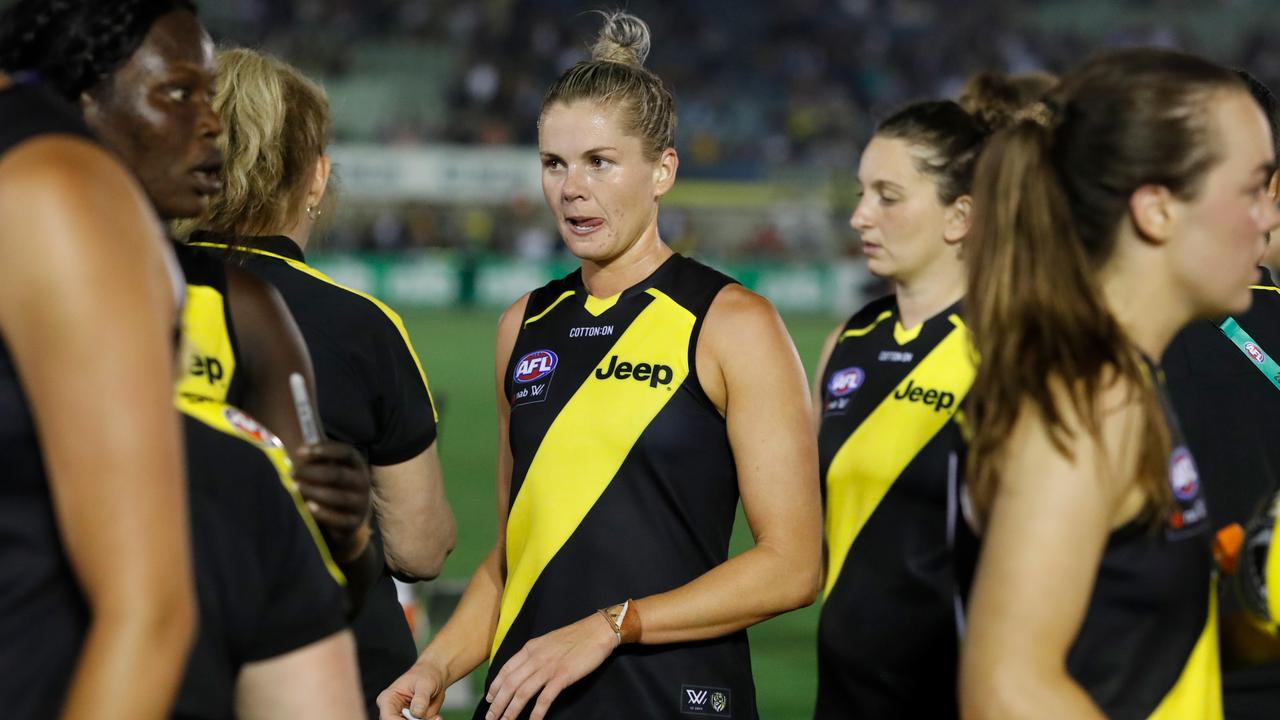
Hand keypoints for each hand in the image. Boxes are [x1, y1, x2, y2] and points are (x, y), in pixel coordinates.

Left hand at [293, 441, 371, 561]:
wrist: (351, 516)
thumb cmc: (336, 486)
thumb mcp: (333, 469)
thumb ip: (320, 459)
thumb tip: (300, 447)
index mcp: (357, 464)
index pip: (345, 452)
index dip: (324, 450)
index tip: (300, 451)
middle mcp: (362, 481)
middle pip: (337, 474)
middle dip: (312, 472)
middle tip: (292, 473)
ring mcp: (361, 502)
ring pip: (338, 496)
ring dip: (314, 491)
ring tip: (295, 487)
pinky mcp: (355, 521)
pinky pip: (339, 519)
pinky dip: (323, 513)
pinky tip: (308, 507)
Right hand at [377, 658, 447, 719]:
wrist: (435, 677)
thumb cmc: (425, 675)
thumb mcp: (425, 683)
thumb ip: (420, 698)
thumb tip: (417, 712)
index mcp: (387, 699)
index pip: (388, 718)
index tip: (417, 719)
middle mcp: (393, 711)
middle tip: (429, 718)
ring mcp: (403, 718)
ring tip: (435, 717)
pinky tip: (436, 717)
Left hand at [484, 612, 617, 719]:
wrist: (597, 631)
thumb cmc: (575, 636)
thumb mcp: (547, 641)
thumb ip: (534, 654)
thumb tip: (523, 669)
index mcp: (530, 648)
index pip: (506, 670)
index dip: (495, 686)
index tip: (490, 699)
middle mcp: (535, 658)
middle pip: (510, 684)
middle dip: (498, 704)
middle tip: (490, 718)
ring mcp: (548, 668)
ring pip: (522, 693)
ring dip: (511, 711)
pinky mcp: (562, 677)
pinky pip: (544, 699)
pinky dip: (536, 713)